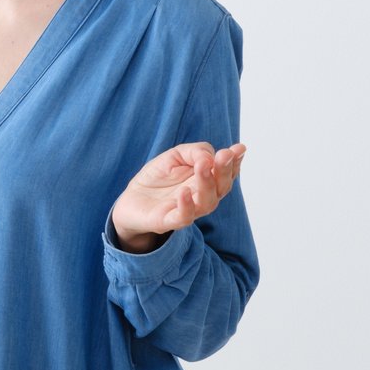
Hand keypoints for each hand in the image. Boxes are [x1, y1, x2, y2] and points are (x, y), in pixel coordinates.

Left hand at [111, 142, 245, 253]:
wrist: (130, 200)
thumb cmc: (157, 178)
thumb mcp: (174, 156)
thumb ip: (194, 152)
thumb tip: (209, 156)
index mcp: (205, 181)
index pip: (225, 173)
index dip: (234, 162)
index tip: (239, 148)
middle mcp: (201, 197)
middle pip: (221, 188)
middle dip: (225, 171)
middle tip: (225, 155)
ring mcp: (187, 210)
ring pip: (206, 202)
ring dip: (207, 183)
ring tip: (203, 166)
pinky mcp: (169, 221)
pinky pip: (183, 217)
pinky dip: (186, 206)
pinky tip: (184, 191)